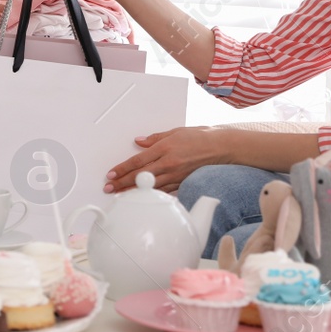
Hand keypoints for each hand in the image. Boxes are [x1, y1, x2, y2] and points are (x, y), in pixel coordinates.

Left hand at [105, 126, 228, 193]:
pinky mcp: (182, 183)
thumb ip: (154, 138)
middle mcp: (169, 163)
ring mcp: (176, 175)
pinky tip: (143, 199)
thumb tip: (138, 141)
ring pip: (150, 187)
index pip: (138, 161)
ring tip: (120, 196)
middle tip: (109, 188)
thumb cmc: (200, 137)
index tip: (111, 174)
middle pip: (140, 176)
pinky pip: (164, 191)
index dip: (122, 169)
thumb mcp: (175, 132)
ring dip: (134, 192)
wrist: (221, 147)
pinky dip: (152, 195)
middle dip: (122, 183)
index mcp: (165, 148)